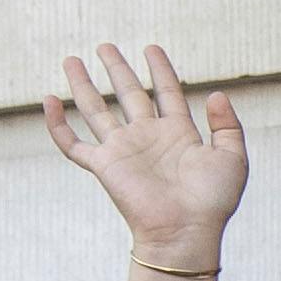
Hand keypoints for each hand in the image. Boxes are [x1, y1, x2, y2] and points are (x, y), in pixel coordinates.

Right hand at [43, 44, 245, 271]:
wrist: (185, 233)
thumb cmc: (212, 204)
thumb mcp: (233, 160)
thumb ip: (229, 126)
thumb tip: (216, 94)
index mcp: (178, 135)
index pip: (166, 93)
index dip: (160, 70)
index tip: (151, 49)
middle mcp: (148, 139)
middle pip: (129, 94)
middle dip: (117, 69)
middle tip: (105, 47)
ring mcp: (124, 152)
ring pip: (97, 110)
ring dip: (82, 85)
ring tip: (72, 60)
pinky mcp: (105, 167)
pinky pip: (73, 145)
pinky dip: (58, 125)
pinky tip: (48, 101)